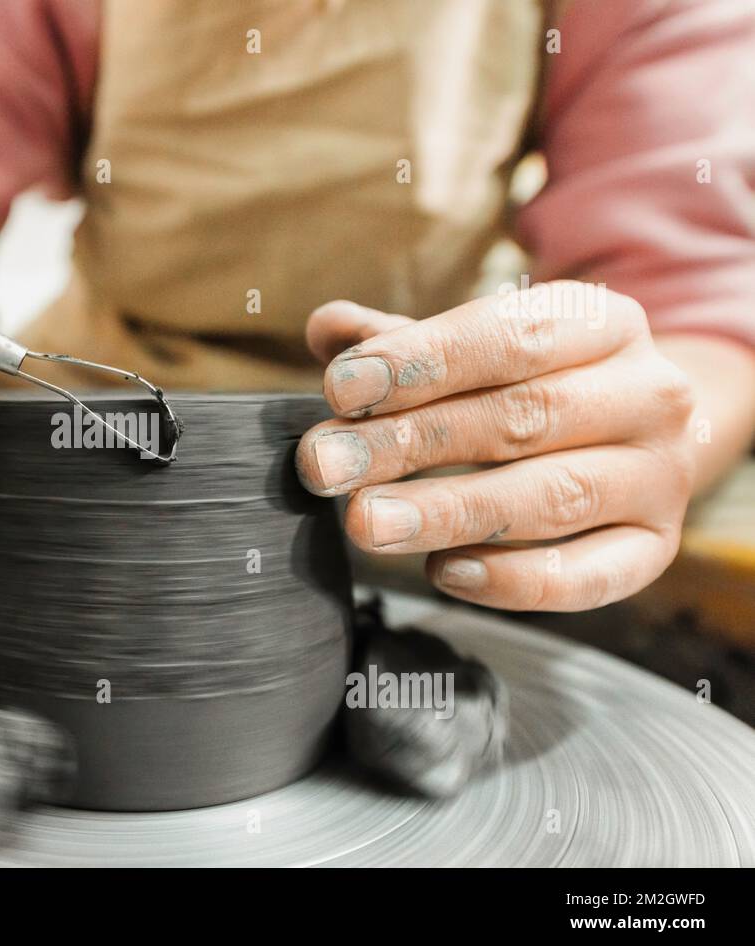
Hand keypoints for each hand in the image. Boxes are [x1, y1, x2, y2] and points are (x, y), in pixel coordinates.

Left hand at [295, 283, 697, 610]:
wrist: (639, 433)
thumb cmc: (533, 382)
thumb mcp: (473, 346)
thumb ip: (398, 339)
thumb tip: (327, 328)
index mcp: (606, 323)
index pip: (512, 336)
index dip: (421, 362)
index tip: (340, 388)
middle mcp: (649, 394)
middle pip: (522, 418)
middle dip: (409, 443)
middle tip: (326, 464)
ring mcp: (659, 476)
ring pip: (550, 497)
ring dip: (446, 512)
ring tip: (365, 522)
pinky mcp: (654, 549)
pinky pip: (586, 576)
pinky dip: (512, 581)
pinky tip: (443, 571)